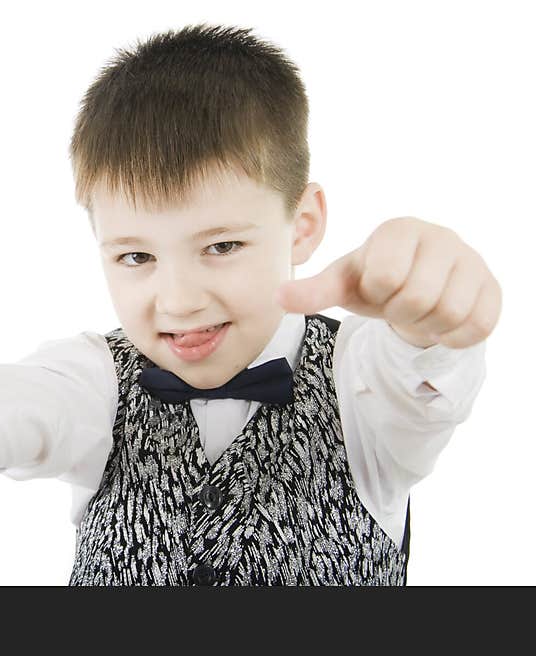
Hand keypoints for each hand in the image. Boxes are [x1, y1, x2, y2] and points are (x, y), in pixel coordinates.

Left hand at [275, 217, 501, 348]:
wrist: (417, 289)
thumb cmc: (374, 282)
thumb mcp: (342, 285)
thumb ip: (312, 291)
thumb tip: (277, 295)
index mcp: (398, 230)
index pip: (386, 276)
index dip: (377, 294)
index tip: (378, 287)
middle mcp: (440, 237)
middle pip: (420, 297)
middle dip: (401, 312)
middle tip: (398, 304)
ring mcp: (472, 261)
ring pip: (451, 312)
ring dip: (427, 324)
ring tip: (418, 311)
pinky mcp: (492, 288)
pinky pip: (478, 326)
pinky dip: (453, 335)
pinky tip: (442, 321)